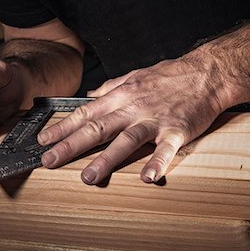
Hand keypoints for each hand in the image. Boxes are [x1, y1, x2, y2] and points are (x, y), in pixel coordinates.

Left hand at [37, 54, 225, 183]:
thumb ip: (110, 88)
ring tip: (88, 176)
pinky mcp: (177, 130)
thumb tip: (91, 95)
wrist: (205, 72)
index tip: (44, 140)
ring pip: (126, 139)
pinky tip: (147, 178)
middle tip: (50, 160)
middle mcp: (132, 108)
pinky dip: (157, 163)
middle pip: (97, 128)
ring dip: (106, 159)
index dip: (62, 127)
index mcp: (120, 97)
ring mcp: (154, 120)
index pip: (85, 113)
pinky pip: (165, 149)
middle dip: (71, 145)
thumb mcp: (134, 76)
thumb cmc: (168, 76)